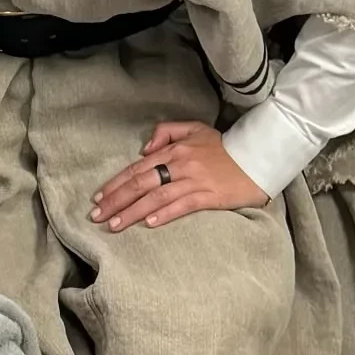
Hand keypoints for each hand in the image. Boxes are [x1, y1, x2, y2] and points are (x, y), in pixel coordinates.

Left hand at [90, 121, 268, 231]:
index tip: (98, 198)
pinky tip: (148, 222)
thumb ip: (166, 132)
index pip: (137, 168)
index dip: (116, 183)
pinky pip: (182, 205)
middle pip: (141, 183)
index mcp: (174, 150)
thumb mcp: (194, 129)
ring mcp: (195, 180)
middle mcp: (181, 164)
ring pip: (157, 197)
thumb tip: (143, 149)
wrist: (257, 157)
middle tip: (96, 216)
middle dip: (116, 200)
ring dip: (132, 212)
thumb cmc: (223, 147)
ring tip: (114, 225)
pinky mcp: (210, 196)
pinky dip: (164, 214)